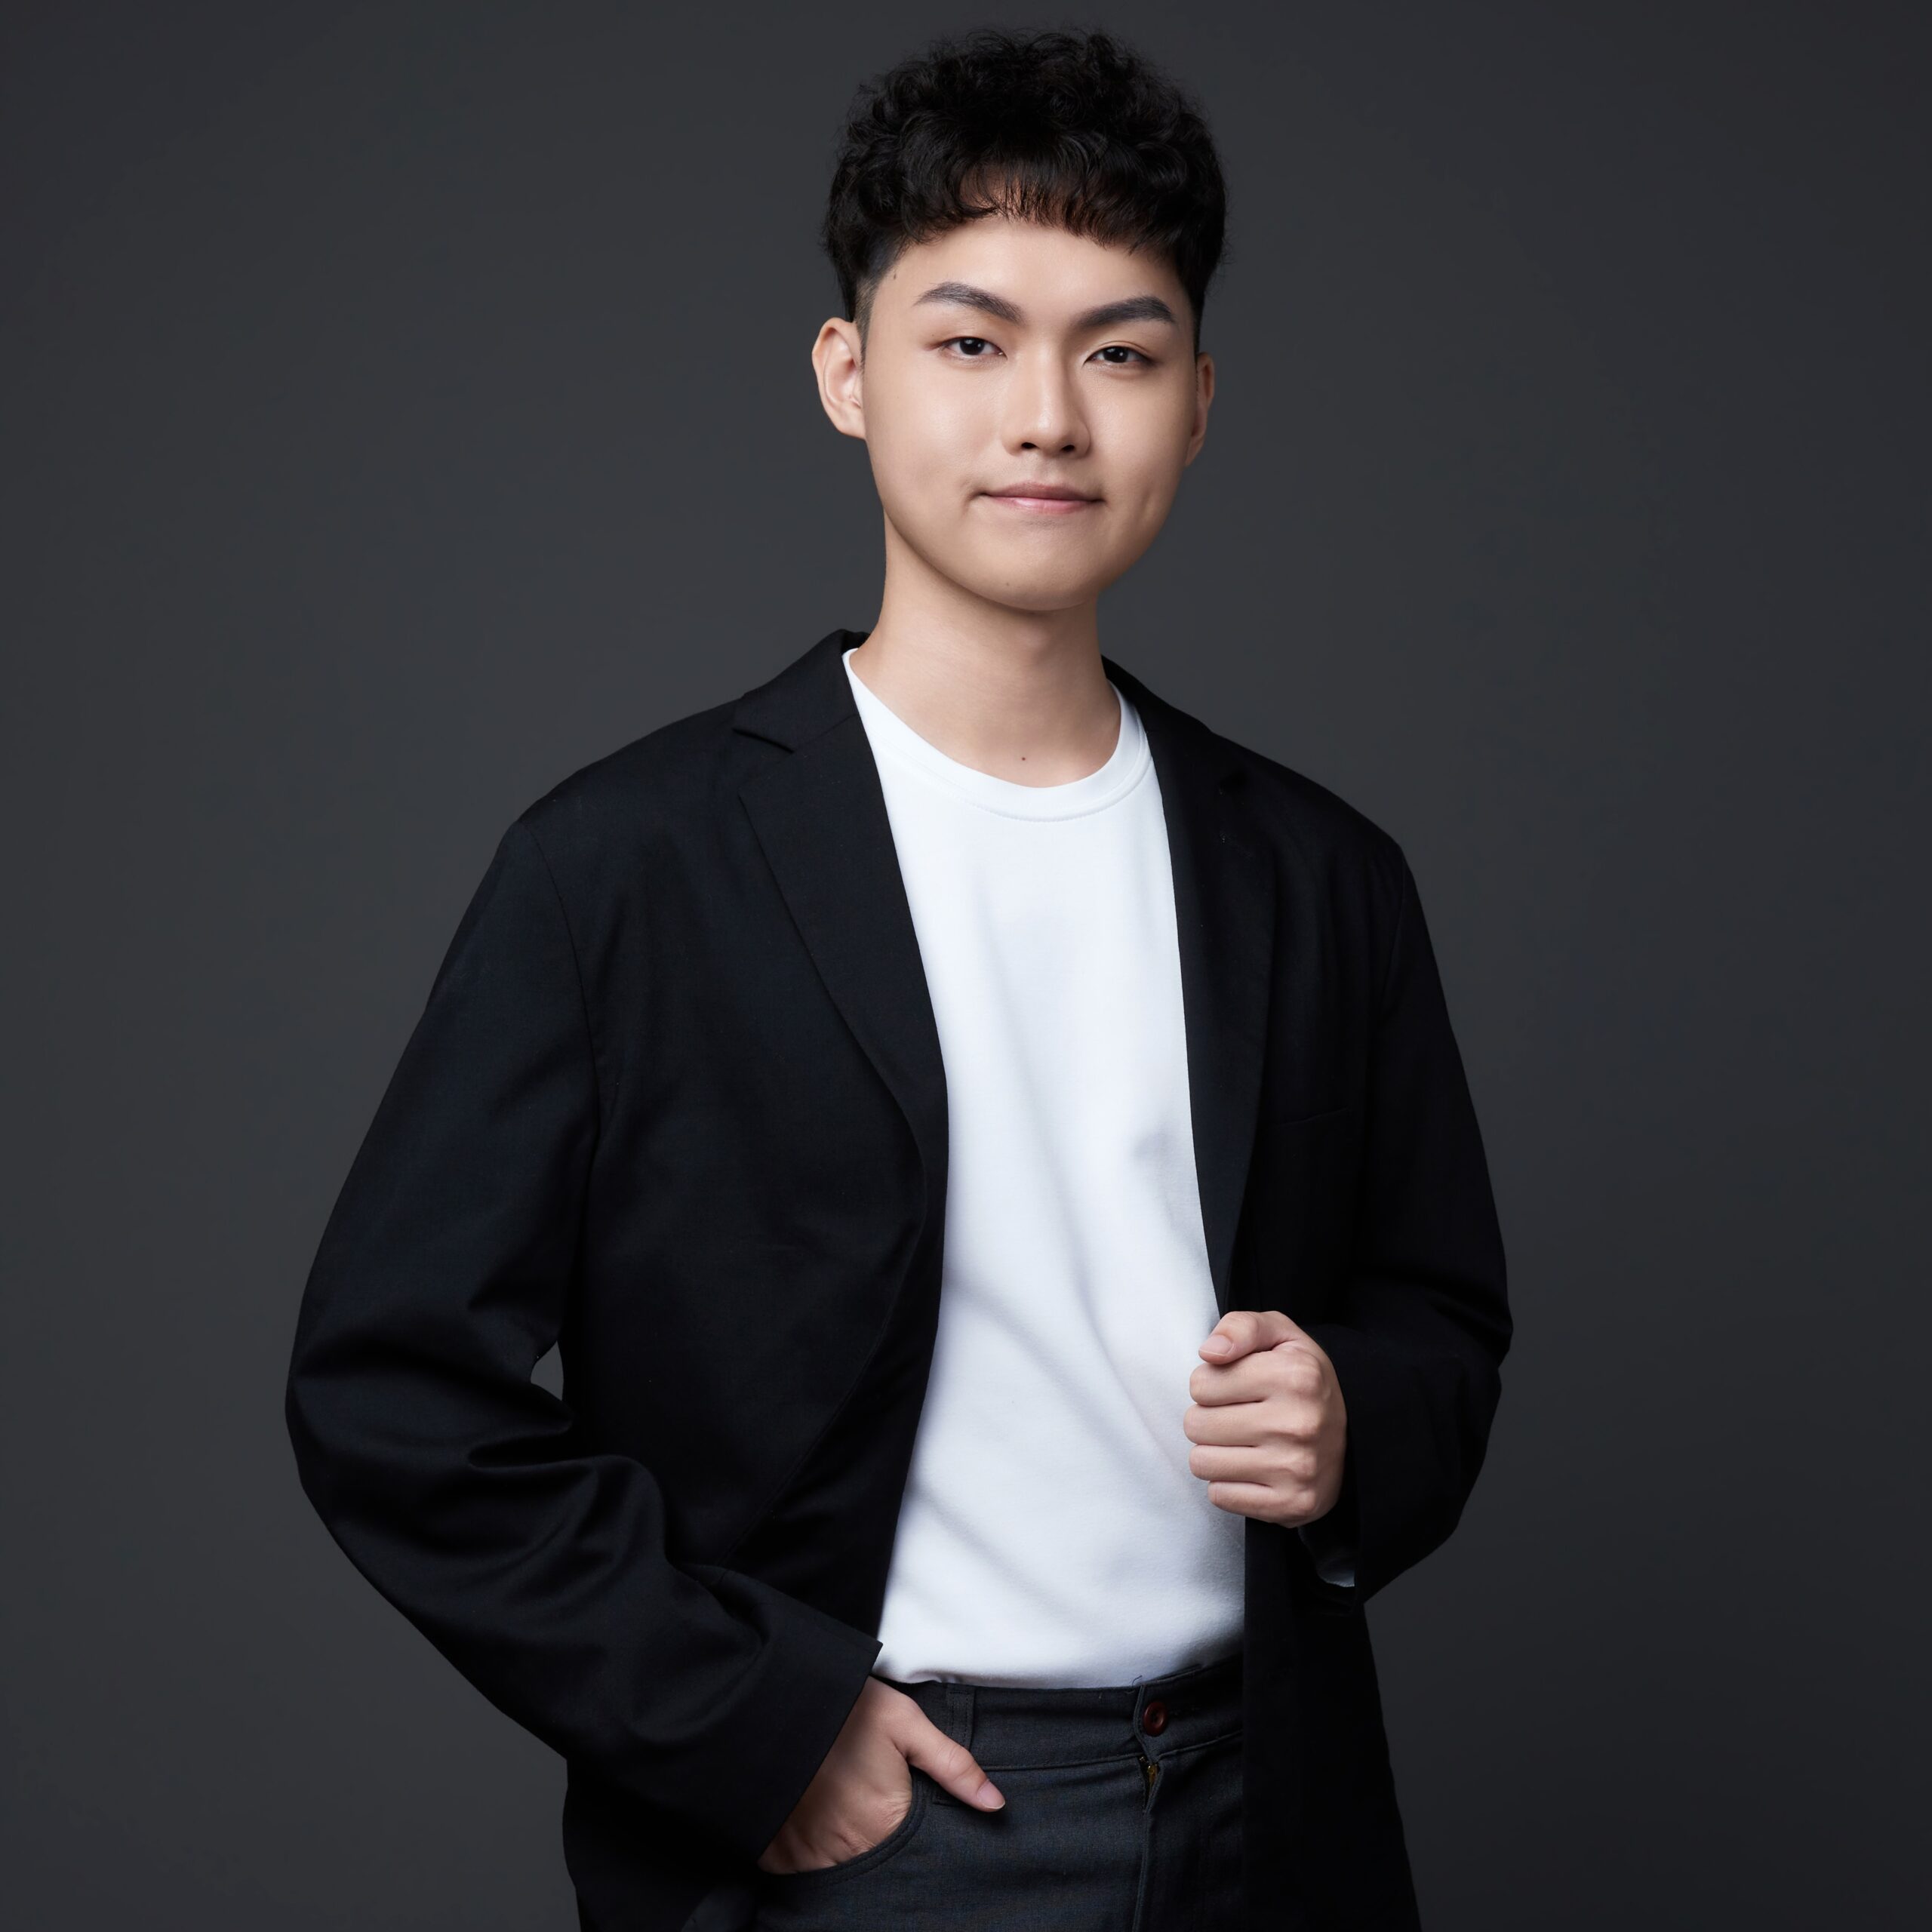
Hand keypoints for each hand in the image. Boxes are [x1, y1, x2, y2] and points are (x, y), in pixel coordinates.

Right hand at [756, 1676, 1004, 1874]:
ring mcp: (806, 1854)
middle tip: (866, 1811)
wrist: (776, 1696)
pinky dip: (805, 1855)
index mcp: (885, 1823)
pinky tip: (810, 1822)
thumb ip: (953, 1766)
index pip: (911, 1855)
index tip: (897, 1817)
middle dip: (875, 1845)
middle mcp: (846, 1849)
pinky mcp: (773, 1851)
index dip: (909, 1839)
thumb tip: (995, 1804)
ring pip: (834, 1871)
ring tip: (840, 1814)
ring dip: (841, 1851)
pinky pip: (796, 1870)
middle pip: (874, 1865)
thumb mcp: (906, 1723)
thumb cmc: (846, 1708)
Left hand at [1186, 1309, 1347, 1528]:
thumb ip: (1240, 1327)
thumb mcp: (1279, 1335)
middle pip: (1196, 1425)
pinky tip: (1252, 1469)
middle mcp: (1299, 1423)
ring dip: (1213, 1453)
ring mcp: (1297, 1469)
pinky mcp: (1291, 1505)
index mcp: (1295, 1375)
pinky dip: (1227, 1484)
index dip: (1209, 1384)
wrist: (1352, 1439)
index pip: (1200, 1384)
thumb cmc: (1301, 1381)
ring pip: (1202, 1463)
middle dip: (1207, 1418)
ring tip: (1241, 1443)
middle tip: (1236, 1417)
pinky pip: (1219, 1496)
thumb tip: (1209, 1352)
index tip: (1235, 1387)